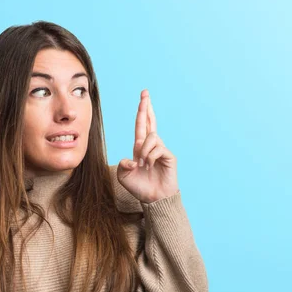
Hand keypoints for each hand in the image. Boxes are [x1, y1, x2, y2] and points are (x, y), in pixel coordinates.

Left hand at [116, 89, 178, 203]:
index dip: (141, 112)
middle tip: (145, 93)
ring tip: (143, 163)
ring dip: (143, 150)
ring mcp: (161, 150)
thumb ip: (123, 165)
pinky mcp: (169, 156)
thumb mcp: (124, 176)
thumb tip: (132, 158)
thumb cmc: (139, 188)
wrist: (153, 199)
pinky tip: (150, 165)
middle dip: (146, 107)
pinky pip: (157, 148)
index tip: (143, 97)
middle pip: (150, 122)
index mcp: (140, 148)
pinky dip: (150, 156)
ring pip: (151, 137)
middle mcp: (151, 146)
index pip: (141, 126)